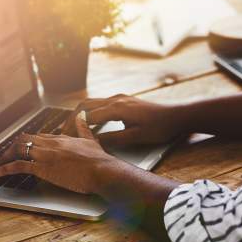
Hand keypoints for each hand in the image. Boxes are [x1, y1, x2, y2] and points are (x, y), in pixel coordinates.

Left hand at [0, 112, 118, 193]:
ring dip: (4, 157)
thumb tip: (81, 116)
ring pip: (17, 150)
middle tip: (3, 157)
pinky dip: (4, 168)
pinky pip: (17, 165)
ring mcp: (45, 154)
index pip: (39, 136)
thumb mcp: (91, 139)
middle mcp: (51, 143)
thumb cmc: (99, 160)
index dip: (27, 142)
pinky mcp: (42, 167)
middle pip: (24, 140)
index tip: (21, 148)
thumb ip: (84, 128)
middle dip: (11, 149)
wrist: (102, 170)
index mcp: (62, 137)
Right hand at [61, 94, 186, 146]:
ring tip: (73, 129)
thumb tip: (92, 143)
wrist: (177, 115)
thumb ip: (113, 139)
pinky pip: (101, 104)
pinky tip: (90, 124)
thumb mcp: (135, 137)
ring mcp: (120, 98)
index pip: (86, 116)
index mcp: (116, 108)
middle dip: (72, 118)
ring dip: (80, 114)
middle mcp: (116, 100)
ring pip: (92, 103)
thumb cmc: (160, 127)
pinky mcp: (125, 101)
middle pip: (84, 106)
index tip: (65, 138)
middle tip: (63, 133)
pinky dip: (91, 112)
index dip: (73, 127)